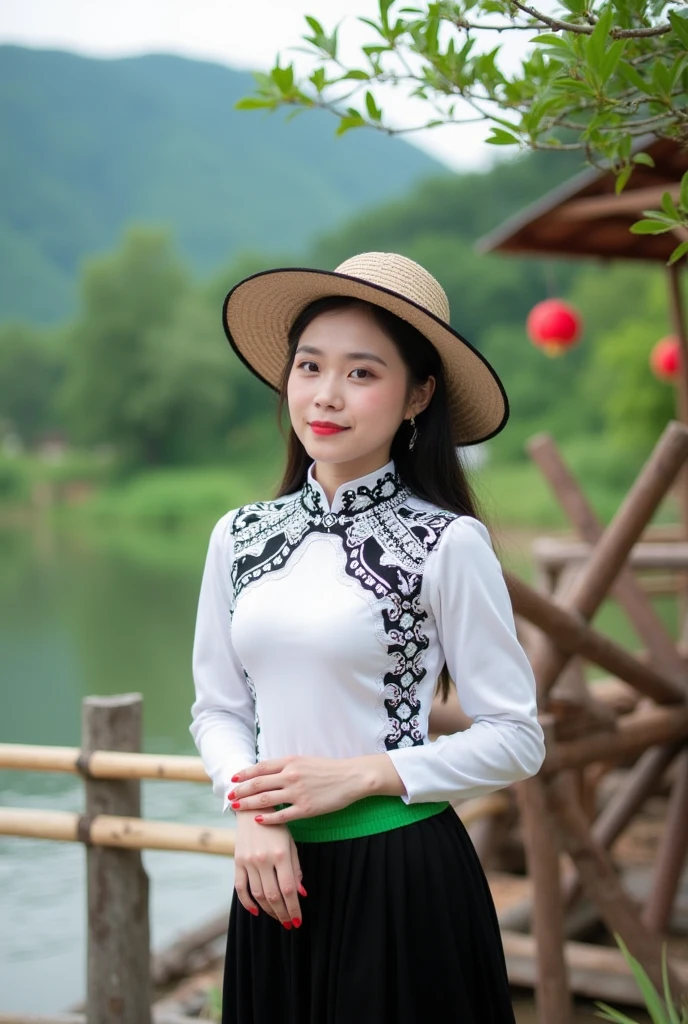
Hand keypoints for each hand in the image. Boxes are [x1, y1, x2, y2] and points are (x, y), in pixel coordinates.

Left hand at [228, 754, 404, 824]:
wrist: (351, 777)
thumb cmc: (328, 769)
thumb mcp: (305, 761)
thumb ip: (286, 766)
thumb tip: (266, 772)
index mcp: (290, 762)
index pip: (261, 768)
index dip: (245, 774)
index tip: (234, 779)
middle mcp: (291, 776)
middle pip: (258, 784)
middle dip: (241, 790)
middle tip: (229, 796)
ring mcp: (298, 793)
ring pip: (265, 800)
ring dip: (248, 804)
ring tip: (237, 808)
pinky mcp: (306, 808)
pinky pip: (282, 815)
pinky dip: (268, 818)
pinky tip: (258, 820)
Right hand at [233, 810, 305, 927]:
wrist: (252, 809)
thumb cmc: (276, 827)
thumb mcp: (291, 844)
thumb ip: (296, 868)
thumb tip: (301, 893)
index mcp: (281, 854)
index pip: (288, 889)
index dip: (294, 908)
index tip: (298, 920)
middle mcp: (263, 859)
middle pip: (273, 896)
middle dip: (282, 913)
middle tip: (288, 923)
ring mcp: (248, 861)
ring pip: (258, 895)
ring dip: (268, 910)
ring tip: (277, 917)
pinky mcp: (237, 862)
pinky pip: (240, 888)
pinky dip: (247, 902)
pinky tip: (256, 911)